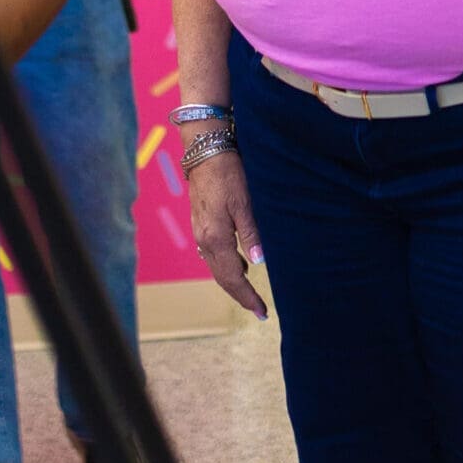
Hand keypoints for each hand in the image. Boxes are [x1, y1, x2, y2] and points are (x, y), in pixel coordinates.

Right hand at [187, 151, 268, 320]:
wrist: (205, 151)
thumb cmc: (228, 172)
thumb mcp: (244, 201)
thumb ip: (251, 233)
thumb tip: (259, 263)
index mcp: (215, 238)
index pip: (232, 278)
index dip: (247, 297)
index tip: (262, 312)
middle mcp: (204, 240)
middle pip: (222, 278)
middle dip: (240, 295)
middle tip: (259, 310)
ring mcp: (200, 232)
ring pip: (216, 267)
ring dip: (233, 282)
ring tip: (252, 292)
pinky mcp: (201, 224)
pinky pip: (213, 254)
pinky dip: (226, 265)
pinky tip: (240, 264)